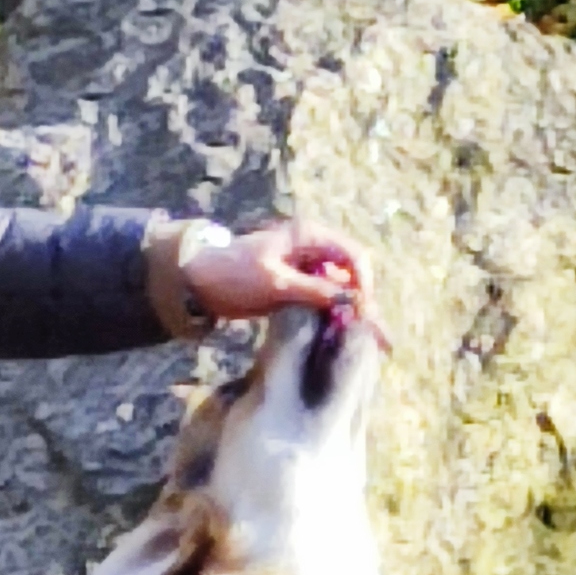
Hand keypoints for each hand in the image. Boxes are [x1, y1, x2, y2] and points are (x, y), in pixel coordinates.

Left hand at [183, 222, 370, 324]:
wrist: (199, 282)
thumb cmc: (234, 274)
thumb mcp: (275, 283)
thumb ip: (314, 290)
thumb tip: (351, 301)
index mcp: (310, 236)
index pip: (353, 256)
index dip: (364, 283)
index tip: (364, 312)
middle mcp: (314, 248)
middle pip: (353, 271)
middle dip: (365, 299)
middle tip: (376, 334)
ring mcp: (308, 266)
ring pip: (343, 286)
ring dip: (354, 309)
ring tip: (370, 339)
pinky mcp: (299, 284)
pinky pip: (327, 297)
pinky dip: (337, 313)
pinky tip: (344, 332)